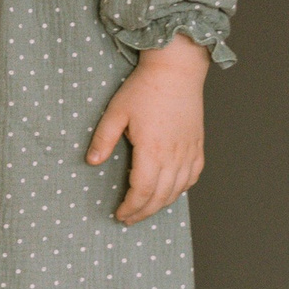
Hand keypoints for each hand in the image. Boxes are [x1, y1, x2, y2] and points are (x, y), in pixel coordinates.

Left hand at [87, 33, 209, 223]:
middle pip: (160, 196)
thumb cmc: (144, 88)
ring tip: (146, 210)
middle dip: (143, 212)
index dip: (131, 207)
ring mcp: (188, 151)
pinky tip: (171, 192)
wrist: (176, 70)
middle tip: (129, 218)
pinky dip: (181, 189)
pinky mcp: (197, 145)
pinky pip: (192, 176)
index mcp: (152, 150)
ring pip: (177, 190)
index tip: (120, 214)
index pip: (141, 191)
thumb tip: (91, 162)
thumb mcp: (116, 112)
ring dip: (161, 205)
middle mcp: (173, 156)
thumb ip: (104, 139)